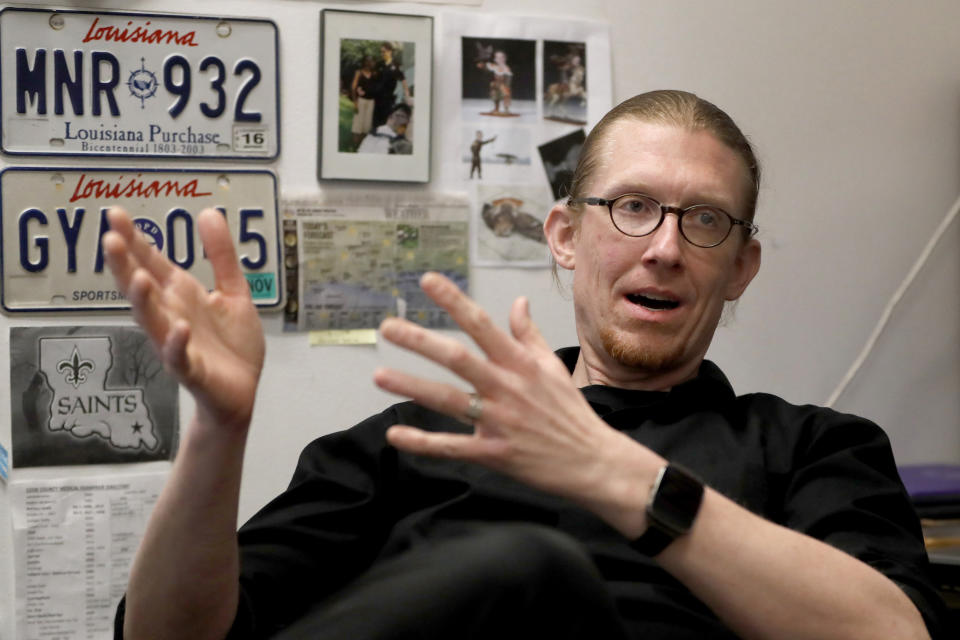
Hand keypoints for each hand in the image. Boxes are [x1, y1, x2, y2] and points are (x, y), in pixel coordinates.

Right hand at [103, 207, 264, 431]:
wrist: (242, 392)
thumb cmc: (232, 344)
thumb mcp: (234, 291)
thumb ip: (221, 255)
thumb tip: (208, 212)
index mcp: (181, 295)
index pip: (152, 262)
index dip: (136, 240)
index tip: (116, 213)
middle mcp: (172, 315)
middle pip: (142, 287)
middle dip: (126, 265)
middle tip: (109, 238)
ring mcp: (177, 344)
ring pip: (153, 321)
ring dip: (144, 302)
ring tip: (138, 278)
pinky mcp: (191, 370)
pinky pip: (179, 357)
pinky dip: (176, 344)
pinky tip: (178, 328)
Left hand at [374, 273, 655, 512]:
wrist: (593, 461)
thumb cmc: (570, 412)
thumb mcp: (552, 367)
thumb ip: (528, 335)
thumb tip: (518, 302)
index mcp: (520, 364)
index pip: (481, 325)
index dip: (453, 301)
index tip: (427, 281)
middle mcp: (507, 388)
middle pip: (458, 359)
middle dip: (421, 341)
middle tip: (388, 327)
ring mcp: (499, 421)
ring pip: (449, 400)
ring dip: (412, 387)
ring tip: (379, 375)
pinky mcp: (494, 453)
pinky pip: (452, 447)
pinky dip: (423, 443)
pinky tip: (396, 435)